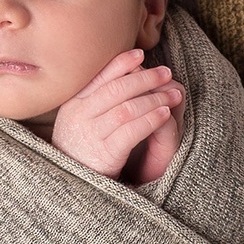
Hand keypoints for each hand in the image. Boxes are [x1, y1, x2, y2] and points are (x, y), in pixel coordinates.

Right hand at [50, 50, 182, 182]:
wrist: (70, 188)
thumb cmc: (81, 151)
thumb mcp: (81, 120)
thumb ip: (97, 99)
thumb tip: (126, 72)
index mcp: (73, 104)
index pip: (99, 77)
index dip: (121, 63)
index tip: (141, 54)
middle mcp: (78, 116)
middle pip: (116, 89)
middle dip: (145, 78)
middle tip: (166, 72)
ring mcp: (90, 135)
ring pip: (127, 108)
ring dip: (154, 99)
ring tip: (172, 95)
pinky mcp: (103, 154)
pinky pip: (130, 132)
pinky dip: (150, 119)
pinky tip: (164, 115)